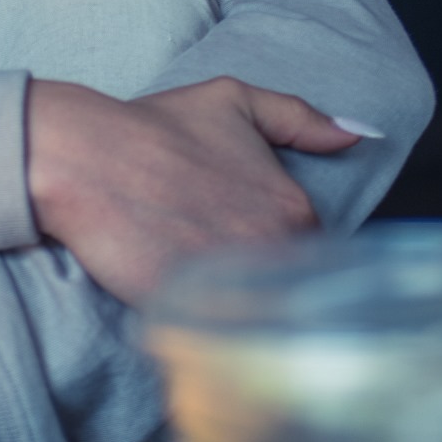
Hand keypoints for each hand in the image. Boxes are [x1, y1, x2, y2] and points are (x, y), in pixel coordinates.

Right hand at [26, 75, 363, 304]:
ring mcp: (236, 287)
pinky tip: (190, 315)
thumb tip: (358, 134)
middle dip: (268, 287)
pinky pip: (219, 341)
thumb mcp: (232, 100)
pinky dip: (211, 336)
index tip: (249, 245)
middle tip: (226, 270)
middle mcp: (275, 251)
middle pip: (291, 292)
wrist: (84, 157)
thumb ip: (299, 117)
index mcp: (294, 208)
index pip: (315, 253)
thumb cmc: (153, 127)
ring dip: (245, 316)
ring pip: (261, 321)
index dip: (281, 253)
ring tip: (212, 299)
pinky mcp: (193, 314)